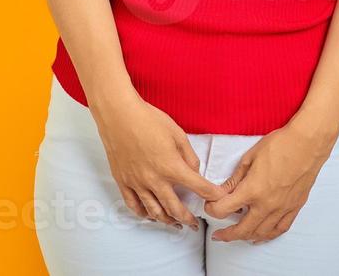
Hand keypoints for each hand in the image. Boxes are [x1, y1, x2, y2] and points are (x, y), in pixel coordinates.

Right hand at [91, 91, 227, 230]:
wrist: (119, 115)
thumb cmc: (148, 119)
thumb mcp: (177, 134)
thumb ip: (189, 156)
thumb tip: (194, 171)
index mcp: (171, 166)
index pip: (198, 187)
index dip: (212, 195)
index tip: (220, 199)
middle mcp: (155, 180)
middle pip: (175, 208)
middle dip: (188, 218)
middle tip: (195, 223)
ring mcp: (137, 183)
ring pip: (154, 212)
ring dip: (168, 221)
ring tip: (176, 224)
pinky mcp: (123, 182)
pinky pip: (133, 205)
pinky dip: (144, 214)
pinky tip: (150, 215)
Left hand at [203, 118, 336, 243]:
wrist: (307, 143)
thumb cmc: (280, 145)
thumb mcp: (250, 157)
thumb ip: (236, 178)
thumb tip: (224, 190)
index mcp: (252, 190)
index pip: (224, 209)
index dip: (212, 209)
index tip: (210, 206)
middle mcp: (267, 204)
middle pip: (242, 229)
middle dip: (227, 234)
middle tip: (218, 235)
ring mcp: (282, 208)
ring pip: (261, 233)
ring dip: (246, 237)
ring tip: (237, 235)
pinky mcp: (294, 207)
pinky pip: (280, 229)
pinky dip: (268, 235)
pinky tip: (261, 236)